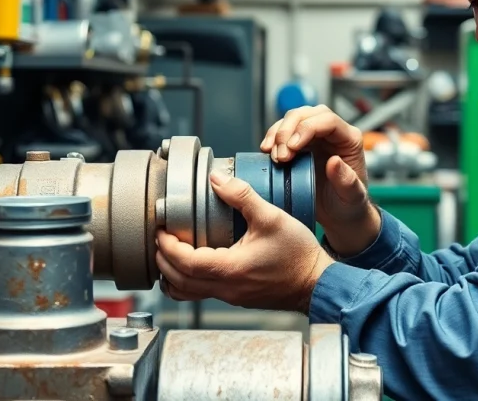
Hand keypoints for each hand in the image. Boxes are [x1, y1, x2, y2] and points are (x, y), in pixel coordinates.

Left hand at [156, 170, 333, 313]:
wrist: (316, 282)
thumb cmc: (298, 254)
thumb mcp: (271, 217)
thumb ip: (242, 196)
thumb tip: (217, 179)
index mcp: (229, 269)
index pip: (183, 262)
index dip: (166, 246)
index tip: (161, 230)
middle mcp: (225, 287)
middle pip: (178, 282)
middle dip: (163, 260)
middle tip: (160, 239)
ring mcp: (230, 296)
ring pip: (187, 293)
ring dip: (173, 275)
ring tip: (170, 254)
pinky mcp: (236, 297)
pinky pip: (202, 294)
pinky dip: (188, 282)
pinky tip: (193, 265)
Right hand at [260, 105, 380, 256]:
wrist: (339, 214)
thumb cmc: (349, 204)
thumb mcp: (352, 197)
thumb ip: (347, 181)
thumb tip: (334, 161)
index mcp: (350, 140)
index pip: (328, 120)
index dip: (307, 128)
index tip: (292, 147)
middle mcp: (333, 133)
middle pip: (307, 114)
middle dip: (289, 130)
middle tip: (281, 156)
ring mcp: (316, 137)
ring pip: (293, 119)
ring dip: (278, 134)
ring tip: (275, 157)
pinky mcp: (301, 143)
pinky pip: (284, 131)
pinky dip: (272, 137)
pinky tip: (267, 151)